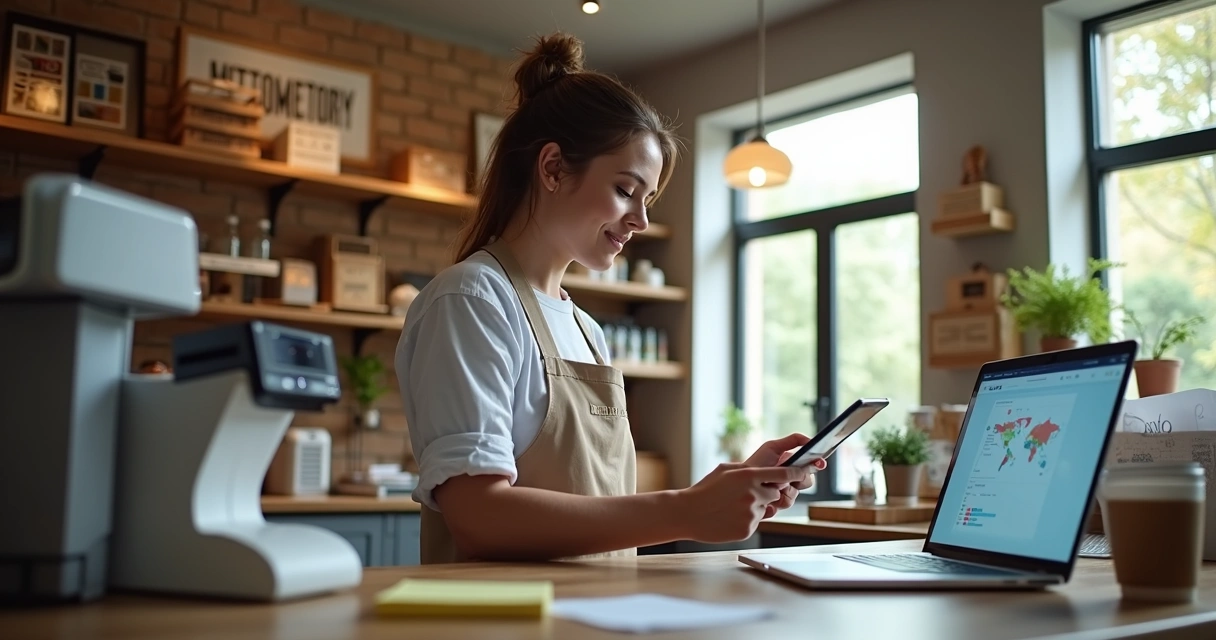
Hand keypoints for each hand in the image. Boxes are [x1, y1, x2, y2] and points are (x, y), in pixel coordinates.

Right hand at [678, 463, 809, 543]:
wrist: (687, 513)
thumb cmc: (705, 490)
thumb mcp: (726, 470)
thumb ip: (748, 469)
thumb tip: (764, 471)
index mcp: (749, 476)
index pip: (784, 473)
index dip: (797, 473)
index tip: (804, 473)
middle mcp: (753, 494)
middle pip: (776, 492)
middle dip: (767, 492)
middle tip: (747, 494)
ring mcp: (751, 513)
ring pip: (765, 508)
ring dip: (755, 507)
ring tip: (732, 507)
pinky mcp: (748, 529)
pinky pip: (756, 523)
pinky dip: (746, 520)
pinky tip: (729, 518)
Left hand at [744, 433, 826, 517]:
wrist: (740, 483)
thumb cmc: (757, 463)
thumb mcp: (773, 447)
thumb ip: (793, 440)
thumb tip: (811, 441)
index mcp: (791, 465)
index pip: (811, 465)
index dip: (818, 464)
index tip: (821, 463)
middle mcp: (790, 479)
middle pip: (807, 480)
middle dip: (798, 479)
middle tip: (788, 476)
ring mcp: (785, 493)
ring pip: (796, 494)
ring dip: (784, 489)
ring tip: (772, 485)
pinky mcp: (778, 504)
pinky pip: (785, 503)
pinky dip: (777, 499)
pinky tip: (768, 495)